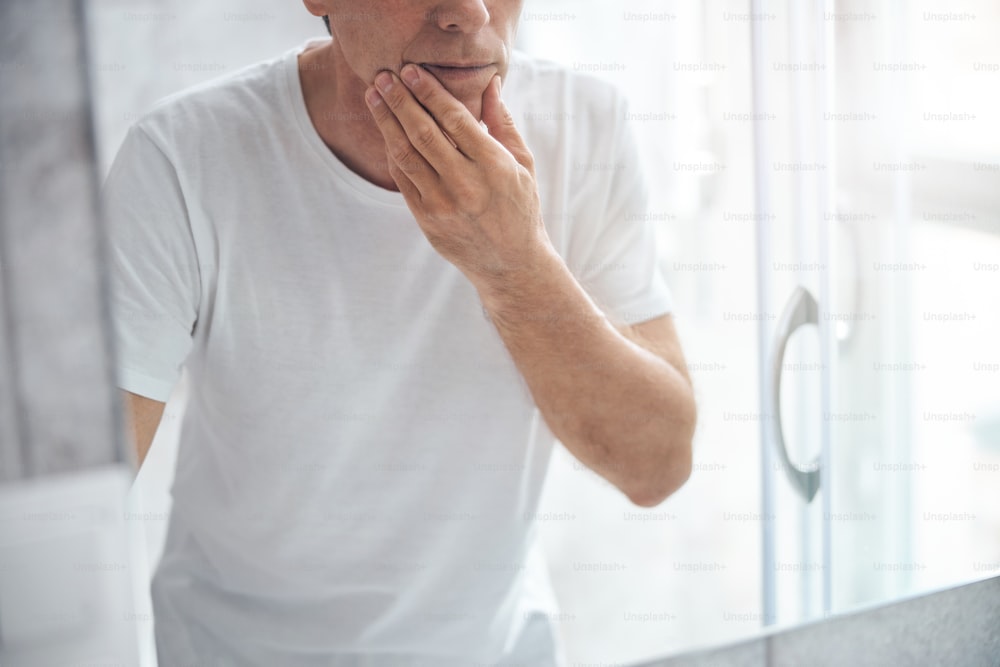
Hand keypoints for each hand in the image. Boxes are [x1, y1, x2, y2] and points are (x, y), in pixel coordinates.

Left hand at [364, 65, 556, 290]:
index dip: (430, 92)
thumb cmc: (520, 208)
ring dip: (386, 122)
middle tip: (383, 76)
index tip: (412, 70)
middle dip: (400, 100)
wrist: (511, 265)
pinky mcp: (427, 220)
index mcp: (494, 167)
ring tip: (373, 96)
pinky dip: (392, 152)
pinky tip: (385, 131)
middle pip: (424, 133)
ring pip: (406, 155)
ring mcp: (443, 205)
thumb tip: (490, 83)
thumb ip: (503, 123)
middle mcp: (466, 185)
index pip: (455, 120)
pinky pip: (402, 179)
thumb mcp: (523, 165)